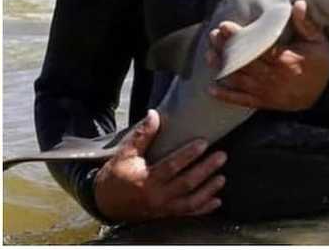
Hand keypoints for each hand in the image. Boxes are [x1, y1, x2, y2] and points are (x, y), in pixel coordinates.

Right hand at [93, 109, 225, 222]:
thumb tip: (153, 115)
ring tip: (222, 177)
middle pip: (186, 183)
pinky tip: (216, 200)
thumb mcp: (126, 153)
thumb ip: (142, 135)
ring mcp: (163, 208)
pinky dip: (203, 208)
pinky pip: (188, 213)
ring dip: (208, 189)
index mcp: (146, 179)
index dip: (189, 154)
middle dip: (206, 170)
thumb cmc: (116, 174)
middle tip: (221, 156)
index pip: (172, 165)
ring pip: (191, 201)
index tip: (203, 143)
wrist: (106, 202)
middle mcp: (157, 196)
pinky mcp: (166, 214)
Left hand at [206, 0, 328, 110]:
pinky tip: (211, 89)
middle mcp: (273, 77)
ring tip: (208, 55)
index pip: (257, 47)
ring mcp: (267, 91)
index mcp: (285, 60)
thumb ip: (306, 23)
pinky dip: (226, 96)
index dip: (239, 37)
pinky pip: (242, 100)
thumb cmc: (321, 64)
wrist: (328, 93)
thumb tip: (298, 4)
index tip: (224, 26)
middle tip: (212, 36)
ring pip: (239, 80)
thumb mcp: (318, 42)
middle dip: (226, 49)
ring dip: (222, 68)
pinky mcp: (265, 102)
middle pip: (243, 62)